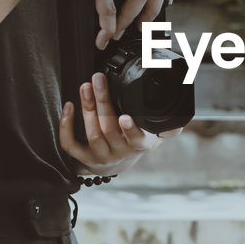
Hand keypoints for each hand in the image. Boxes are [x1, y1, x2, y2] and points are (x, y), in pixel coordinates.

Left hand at [59, 70, 184, 175]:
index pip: (136, 139)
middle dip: (102, 102)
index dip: (130, 130)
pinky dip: (66, 126)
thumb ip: (167, 128)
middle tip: (98, 80)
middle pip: (109, 129)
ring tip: (86, 86)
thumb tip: (178, 124)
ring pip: (92, 133)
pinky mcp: (84, 158)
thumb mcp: (154, 134)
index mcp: (139, 144)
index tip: (125, 117)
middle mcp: (120, 152)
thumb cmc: (136, 140)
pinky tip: (68, 106)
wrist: (119, 164)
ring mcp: (101, 155)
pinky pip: (71, 144)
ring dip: (87, 108)